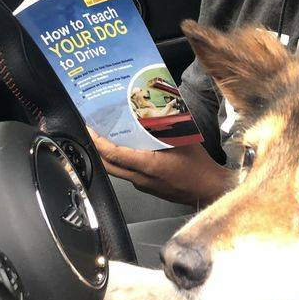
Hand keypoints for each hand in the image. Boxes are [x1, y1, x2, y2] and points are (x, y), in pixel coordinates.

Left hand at [89, 129, 234, 205]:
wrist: (208, 189)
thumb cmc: (198, 166)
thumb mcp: (184, 140)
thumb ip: (168, 126)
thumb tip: (156, 110)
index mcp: (148, 166)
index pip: (114, 154)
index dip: (98, 142)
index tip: (90, 129)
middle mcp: (141, 178)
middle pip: (108, 166)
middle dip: (96, 149)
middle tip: (92, 132)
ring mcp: (143, 185)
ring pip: (117, 171)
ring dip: (109, 156)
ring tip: (106, 137)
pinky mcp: (148, 187)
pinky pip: (128, 173)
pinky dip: (122, 161)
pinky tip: (127, 149)